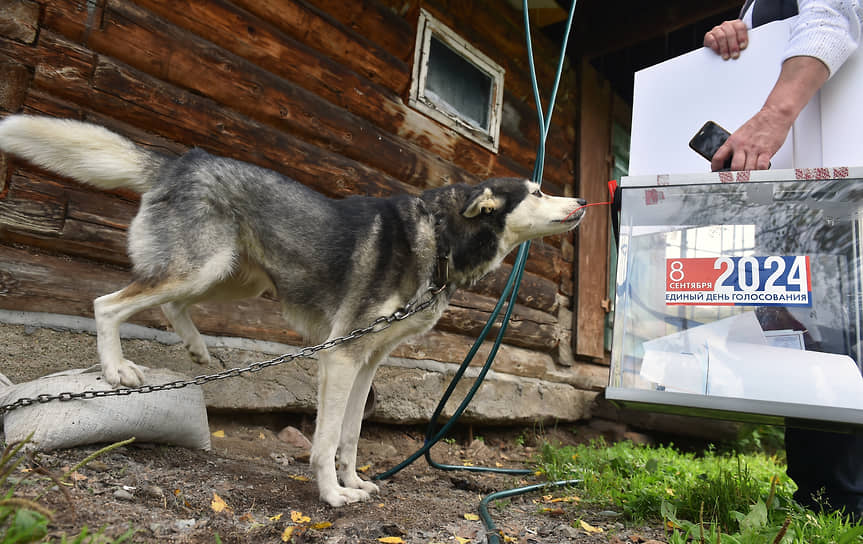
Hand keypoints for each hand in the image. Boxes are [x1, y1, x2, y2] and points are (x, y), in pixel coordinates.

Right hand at [704, 20, 748, 59]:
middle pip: (730, 33)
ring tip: (726, 56)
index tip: (742, 47)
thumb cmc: (731, 44)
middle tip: (735, 55)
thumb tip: (743, 49)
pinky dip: (716, 47)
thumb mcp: (739, 42)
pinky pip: (712, 40)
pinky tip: (718, 52)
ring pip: (721, 37)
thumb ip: (742, 43)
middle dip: (733, 46)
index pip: (740, 27)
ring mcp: (717, 29)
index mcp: (736, 24)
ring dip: (724, 48)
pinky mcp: (708, 35)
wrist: (718, 46)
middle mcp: (726, 25)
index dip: (742, 37)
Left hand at [710, 56, 828, 170]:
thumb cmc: (759, 124)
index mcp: (732, 141)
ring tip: (748, 178)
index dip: (715, 168)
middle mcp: (742, 145)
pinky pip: (761, 167)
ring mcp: (754, 149)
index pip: (717, 158)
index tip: (717, 173)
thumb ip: (735, 146)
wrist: (775, 114)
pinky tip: (759, 173)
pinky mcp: (767, 151)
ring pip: (747, 170)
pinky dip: (760, 173)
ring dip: (748, 176)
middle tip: (736, 180)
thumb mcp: (741, 133)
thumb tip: (731, 160)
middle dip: (735, 176)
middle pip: (734, 168)